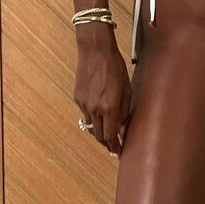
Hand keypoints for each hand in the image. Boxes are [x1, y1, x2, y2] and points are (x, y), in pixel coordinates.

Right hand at [74, 34, 131, 156]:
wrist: (95, 50)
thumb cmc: (115, 66)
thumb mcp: (127, 87)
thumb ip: (124, 109)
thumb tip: (122, 125)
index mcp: (109, 106)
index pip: (110, 136)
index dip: (114, 147)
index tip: (118, 153)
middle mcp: (95, 109)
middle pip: (98, 135)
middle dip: (106, 143)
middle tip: (113, 146)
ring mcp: (84, 104)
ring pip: (90, 126)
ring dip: (99, 132)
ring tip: (107, 132)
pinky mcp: (77, 98)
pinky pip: (86, 114)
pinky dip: (93, 118)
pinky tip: (99, 113)